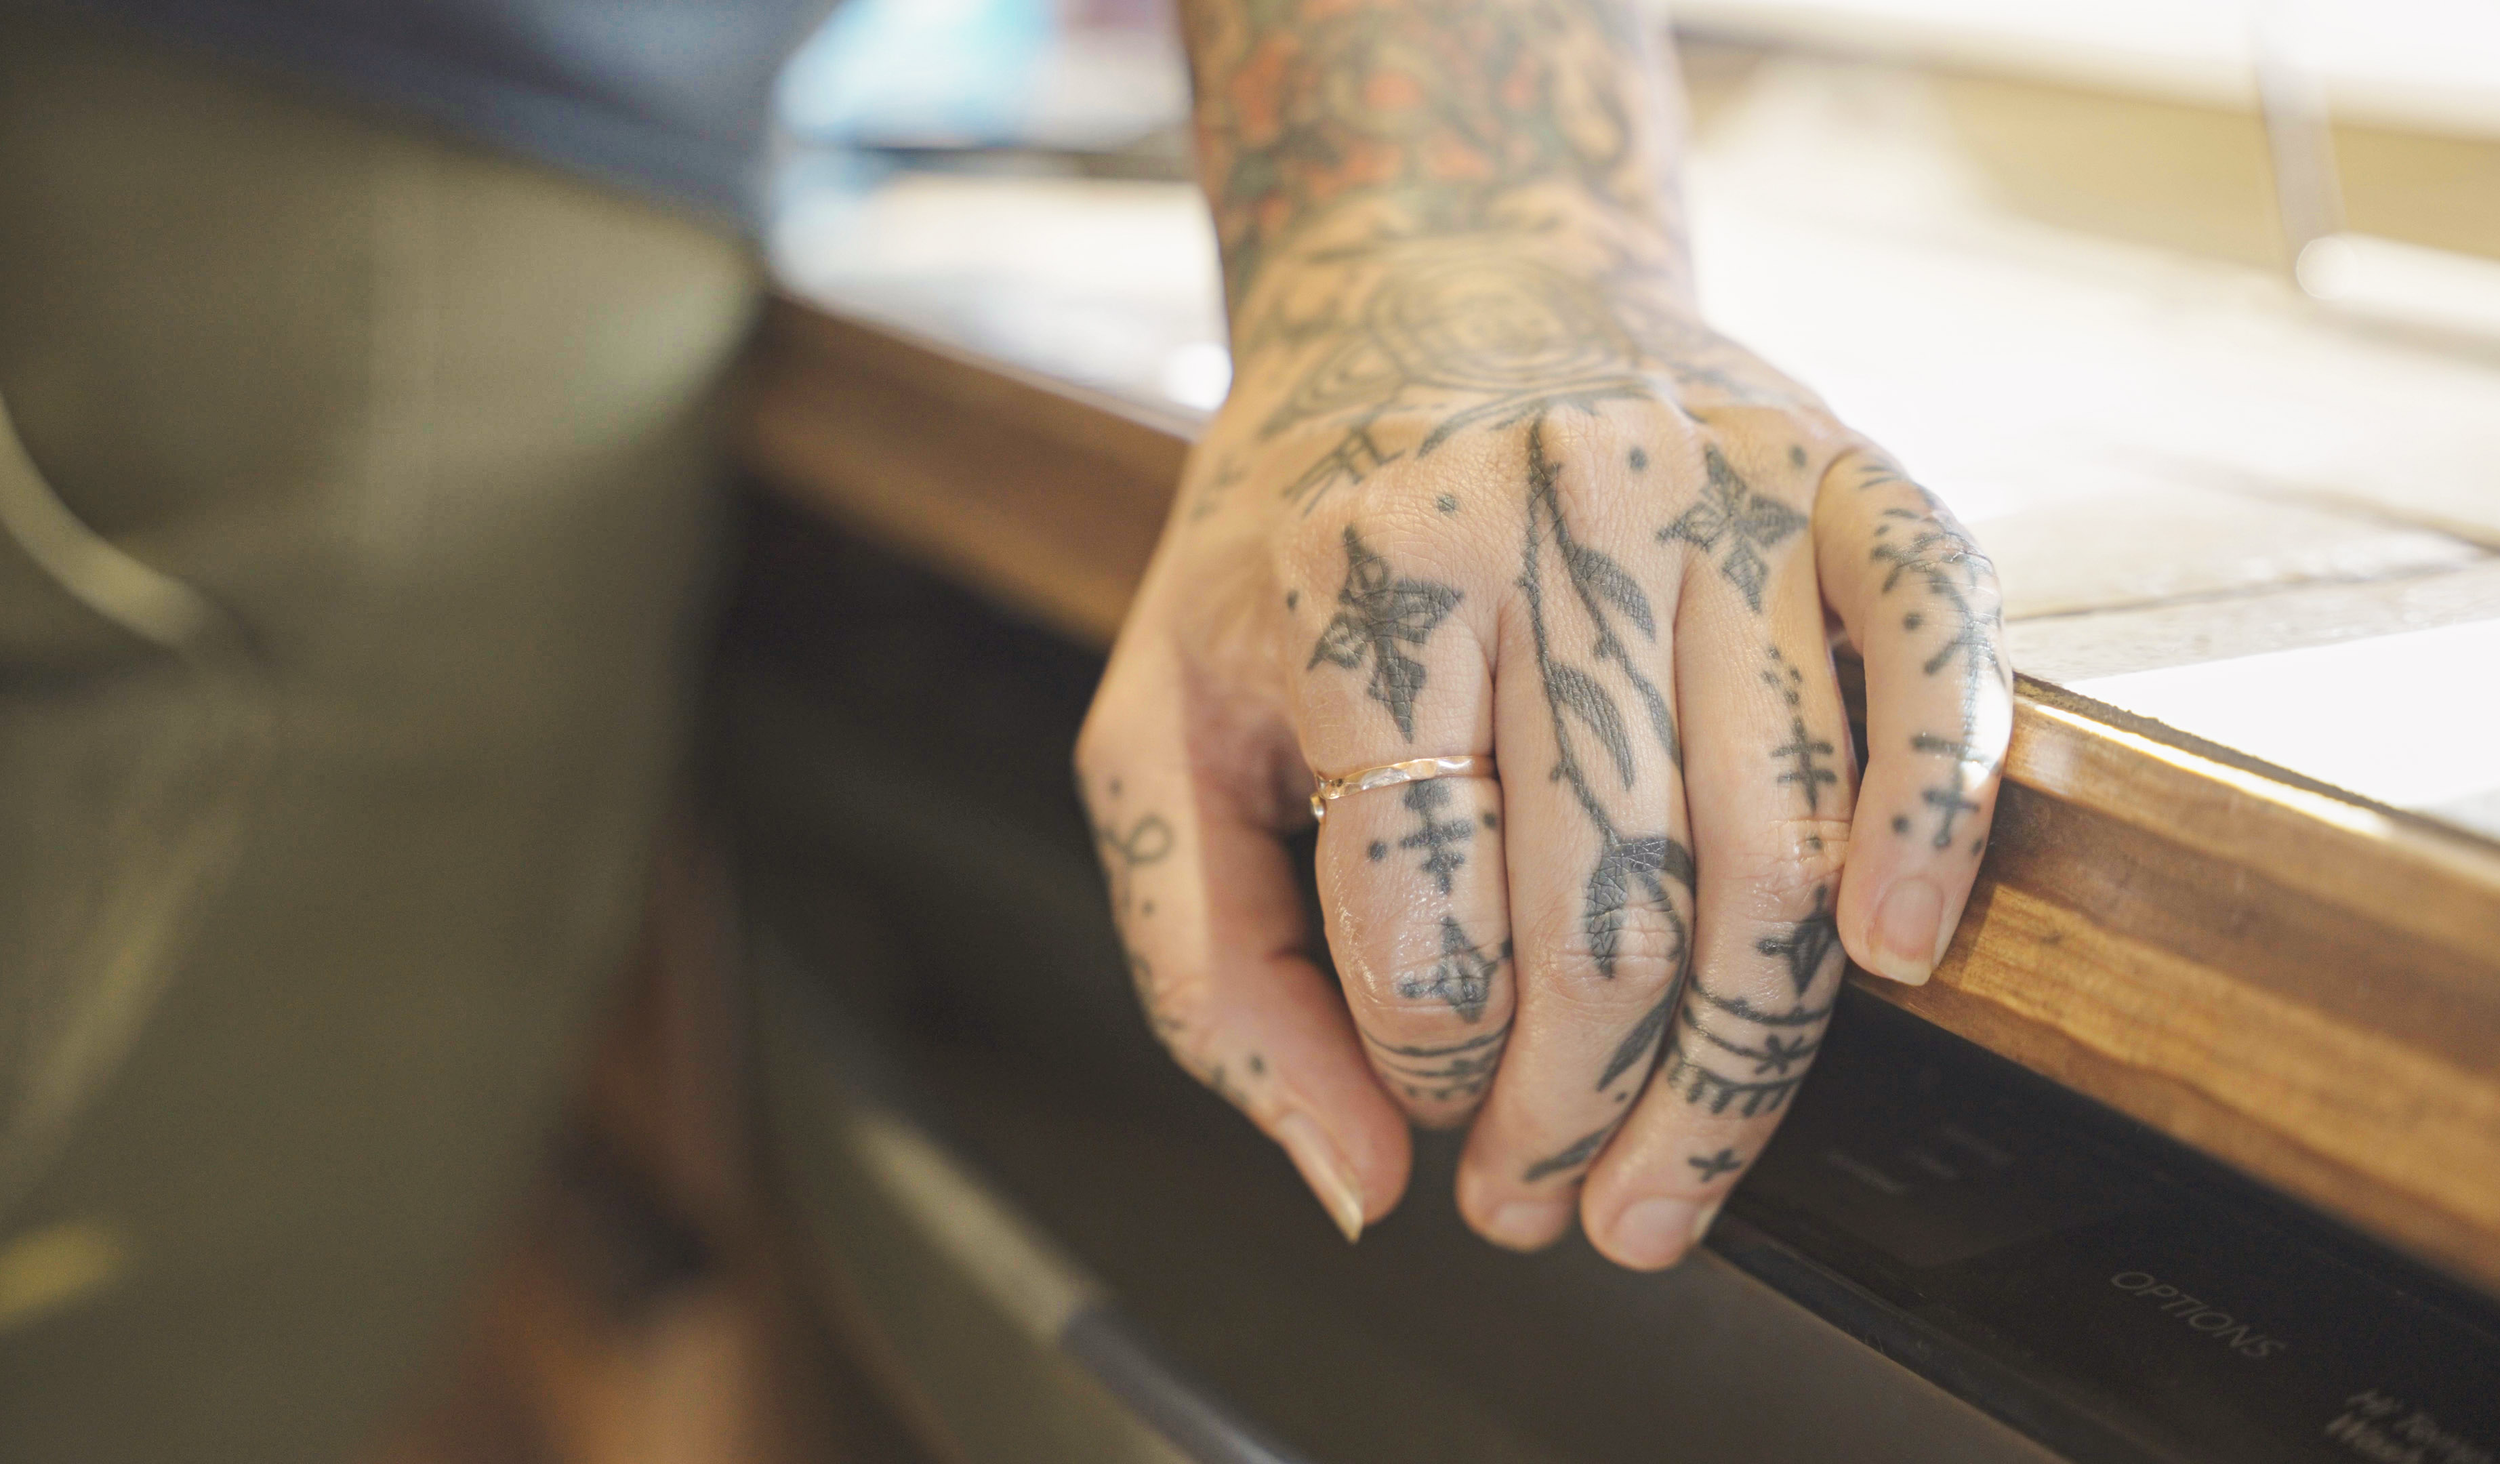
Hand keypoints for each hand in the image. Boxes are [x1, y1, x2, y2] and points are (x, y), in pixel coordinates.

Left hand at [1076, 249, 2010, 1266]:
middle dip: (1580, 1123)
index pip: (1423, 924)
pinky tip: (1896, 957)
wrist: (1435, 285)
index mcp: (1363, 574)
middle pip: (1613, 926)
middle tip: (1550, 1207)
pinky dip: (1940, 825)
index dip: (1430, 1075)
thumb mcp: (1158, 727)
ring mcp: (1721, 492)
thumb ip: (1207, 969)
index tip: (1429, 1102)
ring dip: (1736, 1076)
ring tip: (1670, 1180)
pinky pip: (1944, 656)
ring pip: (1779, 857)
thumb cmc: (1294, 535)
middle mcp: (1552, 518)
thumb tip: (1354, 1183)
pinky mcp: (1844, 475)